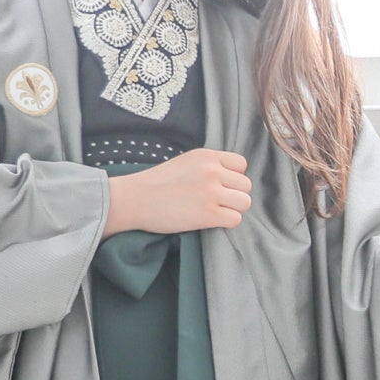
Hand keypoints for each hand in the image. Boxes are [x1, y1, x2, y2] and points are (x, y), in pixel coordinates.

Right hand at [105, 148, 251, 234]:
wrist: (134, 199)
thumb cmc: (156, 183)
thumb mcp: (185, 162)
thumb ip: (208, 166)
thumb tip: (229, 179)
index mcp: (207, 156)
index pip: (241, 165)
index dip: (234, 178)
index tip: (220, 186)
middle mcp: (212, 171)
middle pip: (246, 185)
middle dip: (234, 195)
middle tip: (217, 202)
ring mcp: (211, 193)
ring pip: (245, 203)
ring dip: (233, 210)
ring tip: (216, 212)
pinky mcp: (207, 214)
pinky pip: (235, 220)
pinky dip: (226, 223)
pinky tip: (210, 221)